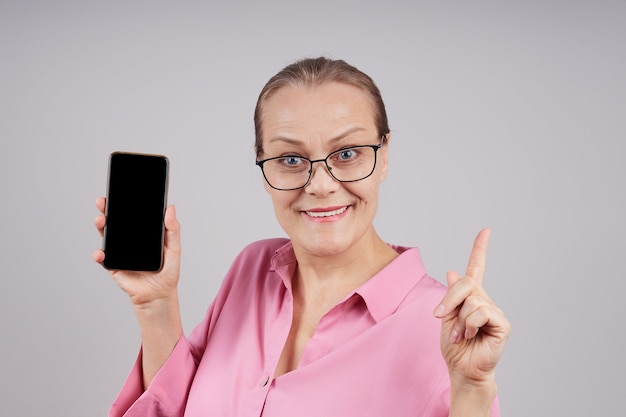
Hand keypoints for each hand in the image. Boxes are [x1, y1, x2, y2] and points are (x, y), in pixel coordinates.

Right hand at [92, 197, 181, 306]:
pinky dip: (99, 255)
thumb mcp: (174, 248)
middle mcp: (129, 240)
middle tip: (103, 202)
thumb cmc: (168, 272)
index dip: (125, 203)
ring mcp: (120, 252)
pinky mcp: (113, 266)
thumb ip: (172, 229)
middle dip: (107, 210)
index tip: (120, 191)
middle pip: (116, 222)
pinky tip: (100, 252)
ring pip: (107, 236)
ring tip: (101, 220)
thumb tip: (170, 208)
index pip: (132, 215)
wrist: (159, 295)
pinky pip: (103, 259)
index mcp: (143, 233)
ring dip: (101, 227)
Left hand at [434, 228, 509, 384]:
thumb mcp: (446, 317)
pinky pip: (481, 312)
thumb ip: (450, 296)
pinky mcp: (502, 324)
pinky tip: (470, 336)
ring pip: (472, 300)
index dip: (480, 249)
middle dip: (449, 299)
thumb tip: (452, 271)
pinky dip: (469, 324)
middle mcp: (485, 300)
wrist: (462, 369)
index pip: (477, 268)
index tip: (486, 230)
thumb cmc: (454, 346)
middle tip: (440, 317)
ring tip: (461, 334)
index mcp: (471, 296)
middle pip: (466, 283)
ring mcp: (495, 312)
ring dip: (458, 320)